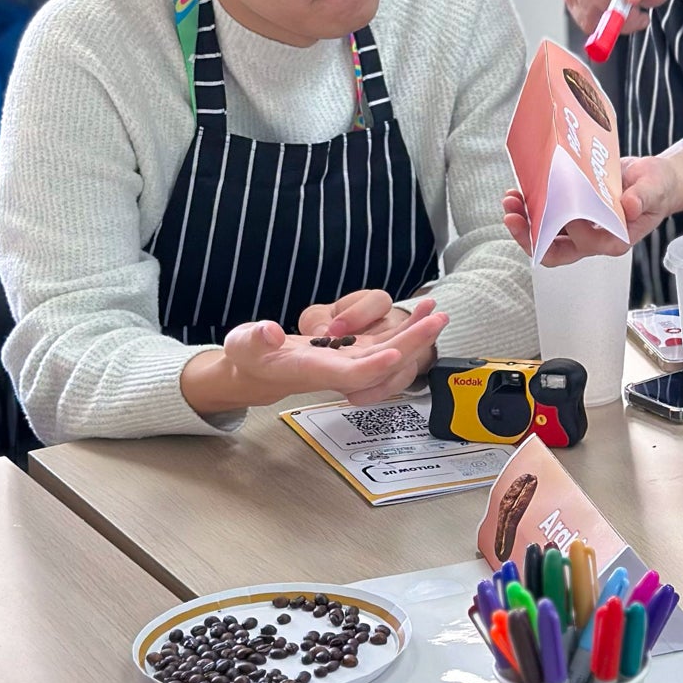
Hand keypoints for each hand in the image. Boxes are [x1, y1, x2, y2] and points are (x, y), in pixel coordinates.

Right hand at [182, 295, 446, 415]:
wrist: (260, 368)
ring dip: (416, 334)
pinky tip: (423, 308)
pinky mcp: (355, 351)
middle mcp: (337, 370)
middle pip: (381, 363)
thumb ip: (256, 338)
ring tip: (438, 310)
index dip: (372, 368)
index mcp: (311, 371)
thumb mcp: (244, 344)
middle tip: (437, 320)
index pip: (347, 375)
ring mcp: (350, 361)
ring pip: (390, 352)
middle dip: (411, 345)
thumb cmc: (249, 355)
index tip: (395, 354)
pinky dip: (408, 327)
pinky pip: (388, 342)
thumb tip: (270, 331)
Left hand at [502, 152, 681, 263]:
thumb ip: (644, 198)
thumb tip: (630, 206)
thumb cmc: (657, 187)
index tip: (561, 208)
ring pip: (545, 235)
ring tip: (510, 200)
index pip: (586, 244)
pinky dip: (530, 207)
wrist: (651, 179)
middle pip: (556, 251)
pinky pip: (545, 217)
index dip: (568, 231)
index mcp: (614, 239)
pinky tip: (519, 191)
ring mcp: (578, 229)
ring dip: (524, 221)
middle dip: (530, 236)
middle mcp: (592, 239)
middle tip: (513, 216)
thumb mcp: (655, 188)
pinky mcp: (570, 214)